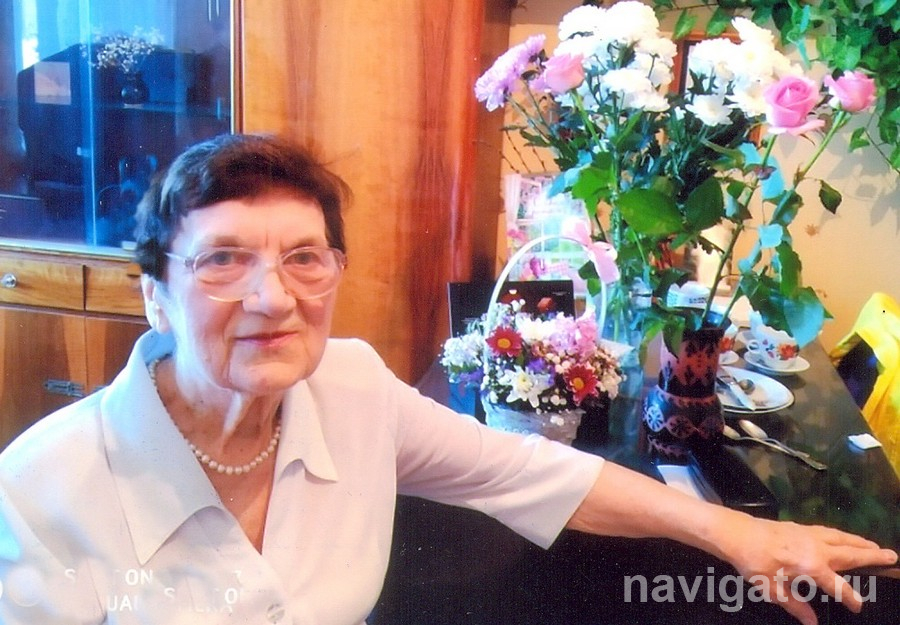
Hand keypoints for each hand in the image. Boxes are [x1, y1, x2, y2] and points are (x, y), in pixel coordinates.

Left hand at [715, 515, 897, 624]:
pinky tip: (845, 537)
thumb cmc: (753, 562)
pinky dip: (843, 535)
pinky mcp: (800, 527)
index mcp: (810, 566)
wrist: (736, 533)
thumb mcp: (771, 590)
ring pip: (842, 538)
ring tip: (877, 547)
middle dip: (872, 556)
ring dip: (861, 542)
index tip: (858, 607)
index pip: (838, 586)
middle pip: (851, 553)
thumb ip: (795, 605)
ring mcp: (809, 534)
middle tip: (893, 556)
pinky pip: (830, 531)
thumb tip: (812, 622)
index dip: (850, 598)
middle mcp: (816, 547)